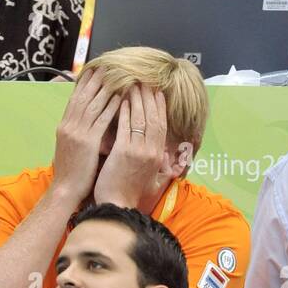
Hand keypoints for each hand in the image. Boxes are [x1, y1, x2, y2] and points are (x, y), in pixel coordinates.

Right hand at [51, 68, 121, 205]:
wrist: (65, 190)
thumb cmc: (70, 172)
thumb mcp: (69, 147)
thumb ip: (77, 132)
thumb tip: (86, 122)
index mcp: (64, 126)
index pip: (75, 99)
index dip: (84, 83)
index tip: (94, 70)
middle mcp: (69, 126)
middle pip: (83, 96)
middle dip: (95, 79)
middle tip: (106, 65)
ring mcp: (77, 133)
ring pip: (93, 104)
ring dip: (106, 88)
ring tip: (117, 74)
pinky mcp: (88, 142)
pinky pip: (101, 119)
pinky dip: (111, 106)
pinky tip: (120, 97)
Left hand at [92, 85, 167, 209]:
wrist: (117, 207)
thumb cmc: (130, 194)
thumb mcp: (153, 182)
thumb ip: (162, 169)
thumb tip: (170, 160)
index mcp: (158, 156)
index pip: (161, 125)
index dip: (159, 107)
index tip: (156, 92)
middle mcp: (151, 151)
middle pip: (153, 117)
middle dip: (149, 97)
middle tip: (144, 81)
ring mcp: (137, 151)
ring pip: (140, 118)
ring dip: (136, 99)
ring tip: (132, 84)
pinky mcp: (122, 152)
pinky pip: (125, 127)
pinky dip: (124, 112)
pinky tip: (121, 101)